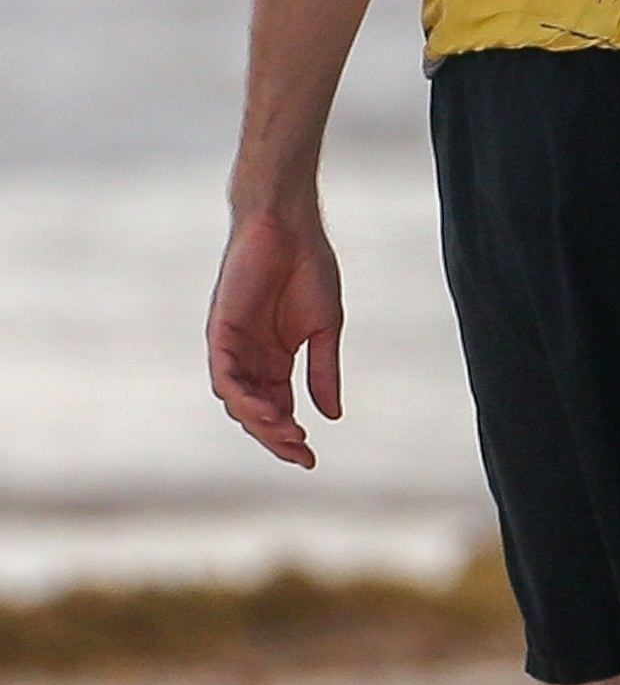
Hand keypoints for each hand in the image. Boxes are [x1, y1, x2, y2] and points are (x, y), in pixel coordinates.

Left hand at [208, 211, 343, 468]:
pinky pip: (224, 375)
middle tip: (300, 451)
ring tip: (287, 432)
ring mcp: (234, 346)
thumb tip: (332, 415)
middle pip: (256, 412)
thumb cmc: (308, 268)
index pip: (279, 408)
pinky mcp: (220, 332)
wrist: (289, 227)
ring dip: (260, 421)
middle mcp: (250, 358)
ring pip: (237, 400)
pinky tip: (266, 410)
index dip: (291, 436)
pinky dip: (242, 397)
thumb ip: (324, 371)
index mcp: (275, 359)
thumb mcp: (324, 328)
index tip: (311, 458)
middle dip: (276, 436)